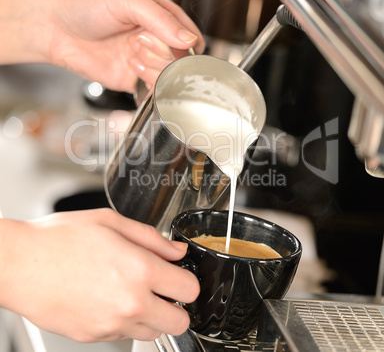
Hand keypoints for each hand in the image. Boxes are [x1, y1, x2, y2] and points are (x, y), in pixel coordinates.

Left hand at [0, 0, 204, 91]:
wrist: (56, 30)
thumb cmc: (87, 6)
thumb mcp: (128, 0)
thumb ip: (161, 19)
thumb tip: (189, 40)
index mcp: (162, 18)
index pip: (191, 37)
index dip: (185, 45)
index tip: (172, 45)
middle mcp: (157, 41)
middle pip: (182, 61)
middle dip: (164, 55)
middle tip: (139, 43)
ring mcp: (147, 62)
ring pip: (170, 77)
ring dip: (153, 68)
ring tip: (132, 54)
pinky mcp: (135, 80)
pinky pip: (154, 91)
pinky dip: (149, 84)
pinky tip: (131, 68)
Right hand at [0, 209, 199, 341]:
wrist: (18, 264)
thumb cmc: (59, 239)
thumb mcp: (111, 222)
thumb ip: (152, 238)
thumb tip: (177, 251)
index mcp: (139, 270)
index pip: (189, 289)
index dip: (188, 280)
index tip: (180, 274)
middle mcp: (130, 303)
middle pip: (180, 321)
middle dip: (178, 305)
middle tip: (164, 288)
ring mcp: (111, 324)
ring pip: (155, 332)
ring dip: (154, 315)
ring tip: (135, 292)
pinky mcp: (93, 336)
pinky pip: (125, 335)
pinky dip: (127, 321)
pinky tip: (111, 299)